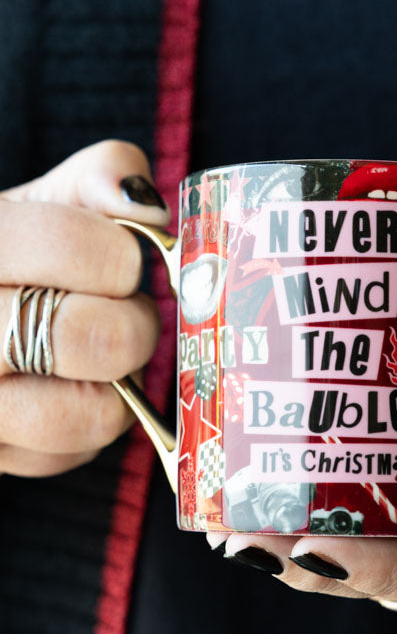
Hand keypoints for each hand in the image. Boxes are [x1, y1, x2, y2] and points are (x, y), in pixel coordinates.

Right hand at [0, 141, 168, 477]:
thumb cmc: (12, 257)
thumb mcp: (42, 201)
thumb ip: (98, 178)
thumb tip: (145, 205)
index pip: (68, 245)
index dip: (118, 256)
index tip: (122, 262)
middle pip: (90, 338)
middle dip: (132, 324)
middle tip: (125, 313)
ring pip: (87, 415)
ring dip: (118, 384)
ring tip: (98, 356)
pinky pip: (71, 455)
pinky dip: (88, 428)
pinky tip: (65, 390)